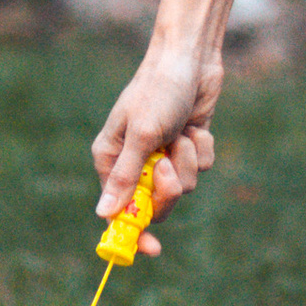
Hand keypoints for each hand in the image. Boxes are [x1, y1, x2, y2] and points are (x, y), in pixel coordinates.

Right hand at [91, 39, 221, 256]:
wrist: (191, 57)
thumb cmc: (159, 90)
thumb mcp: (142, 134)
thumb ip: (126, 177)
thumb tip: (103, 215)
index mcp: (112, 159)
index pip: (117, 210)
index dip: (133, 232)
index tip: (154, 248)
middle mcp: (136, 161)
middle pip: (155, 204)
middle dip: (168, 188)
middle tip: (168, 165)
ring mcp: (164, 154)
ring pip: (184, 186)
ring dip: (188, 162)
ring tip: (182, 134)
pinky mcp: (188, 146)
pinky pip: (202, 168)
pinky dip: (202, 149)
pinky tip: (195, 126)